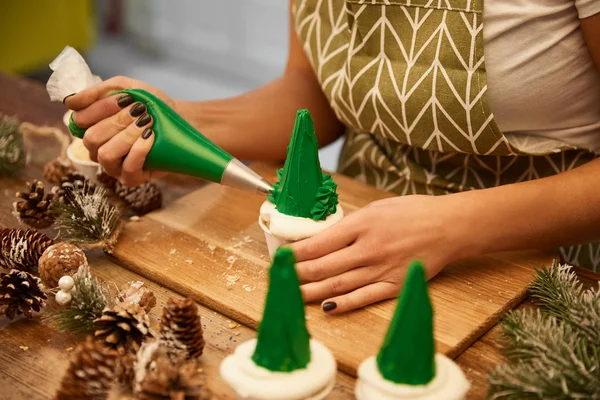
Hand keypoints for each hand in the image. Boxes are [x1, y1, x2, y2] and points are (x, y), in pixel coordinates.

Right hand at [64, 76, 174, 185]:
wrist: (177, 122)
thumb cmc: (150, 105)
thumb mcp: (126, 89)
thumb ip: (98, 92)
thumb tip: (69, 101)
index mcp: (90, 127)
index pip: (80, 120)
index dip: (101, 108)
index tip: (125, 98)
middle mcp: (97, 149)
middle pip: (92, 138)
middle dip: (117, 122)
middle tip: (139, 110)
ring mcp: (112, 166)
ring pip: (106, 154)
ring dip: (127, 136)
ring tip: (146, 122)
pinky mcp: (130, 178)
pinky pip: (128, 168)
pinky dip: (139, 149)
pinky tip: (150, 136)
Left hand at [291, 195, 466, 313]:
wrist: (449, 227)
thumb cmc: (413, 212)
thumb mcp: (376, 208)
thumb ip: (350, 225)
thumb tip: (323, 238)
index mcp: (362, 224)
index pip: (319, 243)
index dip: (296, 253)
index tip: (281, 257)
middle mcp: (368, 248)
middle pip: (323, 266)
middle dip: (297, 274)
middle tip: (280, 278)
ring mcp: (381, 269)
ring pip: (338, 285)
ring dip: (311, 291)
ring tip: (293, 294)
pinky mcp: (394, 285)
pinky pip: (363, 298)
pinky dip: (343, 304)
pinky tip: (326, 307)